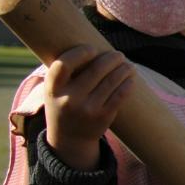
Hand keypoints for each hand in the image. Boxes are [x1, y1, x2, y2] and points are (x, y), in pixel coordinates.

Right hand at [44, 45, 134, 170]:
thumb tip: (87, 44)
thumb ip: (65, 72)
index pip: (64, 64)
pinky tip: (131, 77)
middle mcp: (70, 99)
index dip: (80, 53)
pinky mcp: (103, 116)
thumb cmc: (63, 105)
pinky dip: (127, 83)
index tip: (92, 48)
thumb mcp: (55, 91)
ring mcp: (88, 109)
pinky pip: (120, 95)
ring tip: (127, 64)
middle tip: (118, 54)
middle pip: (95, 70)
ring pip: (111, 81)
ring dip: (123, 68)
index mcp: (53, 89)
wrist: (69, 139)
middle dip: (111, 58)